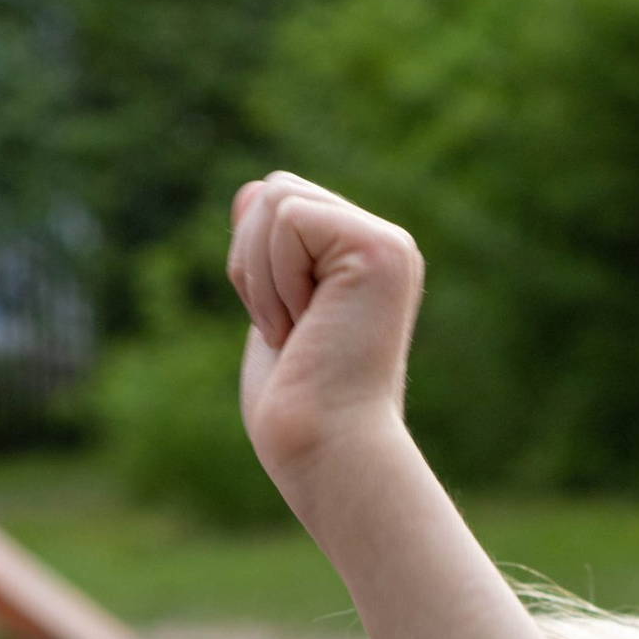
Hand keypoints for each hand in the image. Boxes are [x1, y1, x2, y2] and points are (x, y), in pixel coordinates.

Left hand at [226, 174, 423, 499]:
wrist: (326, 451)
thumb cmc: (297, 408)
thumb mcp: (272, 313)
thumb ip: (267, 256)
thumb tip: (250, 191)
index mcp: (358, 260)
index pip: (280, 206)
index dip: (254, 263)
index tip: (280, 330)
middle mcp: (382, 244)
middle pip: (275, 188)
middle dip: (252, 261)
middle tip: (284, 329)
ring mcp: (388, 244)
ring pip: (276, 195)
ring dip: (260, 273)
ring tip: (294, 330)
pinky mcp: (383, 248)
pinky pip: (289, 217)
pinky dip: (275, 277)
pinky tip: (304, 323)